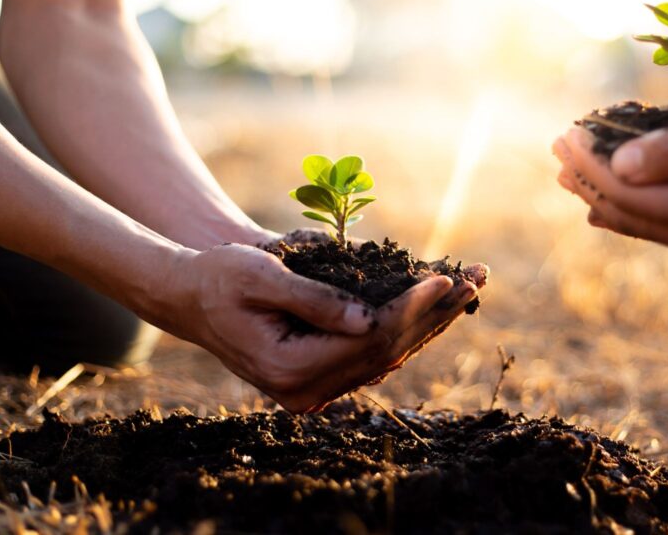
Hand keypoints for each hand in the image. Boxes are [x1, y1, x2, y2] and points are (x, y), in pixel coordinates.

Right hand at [153, 244, 486, 412]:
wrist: (190, 297)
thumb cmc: (220, 277)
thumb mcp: (261, 277)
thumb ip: (315, 299)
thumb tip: (370, 318)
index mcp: (290, 369)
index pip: (369, 340)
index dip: (411, 307)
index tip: (445, 278)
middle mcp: (306, 390)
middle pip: (389, 351)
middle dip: (436, 313)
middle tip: (477, 279)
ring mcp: (315, 388)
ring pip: (388, 354)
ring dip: (432, 320)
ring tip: (471, 288)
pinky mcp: (321, 375)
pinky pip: (375, 352)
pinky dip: (408, 327)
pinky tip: (438, 306)